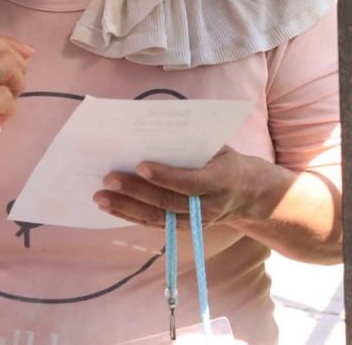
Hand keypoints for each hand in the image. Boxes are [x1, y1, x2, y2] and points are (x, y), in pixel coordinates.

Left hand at [92, 146, 275, 228]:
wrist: (251, 194)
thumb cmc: (227, 161)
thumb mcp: (220, 146)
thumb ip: (194, 140)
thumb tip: (154, 124)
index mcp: (220, 180)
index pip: (189, 182)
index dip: (165, 176)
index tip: (140, 165)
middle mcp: (207, 206)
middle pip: (167, 202)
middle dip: (135, 191)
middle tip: (108, 179)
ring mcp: (195, 221)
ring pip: (157, 218)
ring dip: (126, 208)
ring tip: (100, 197)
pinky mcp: (184, 227)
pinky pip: (155, 224)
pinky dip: (130, 215)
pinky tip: (110, 207)